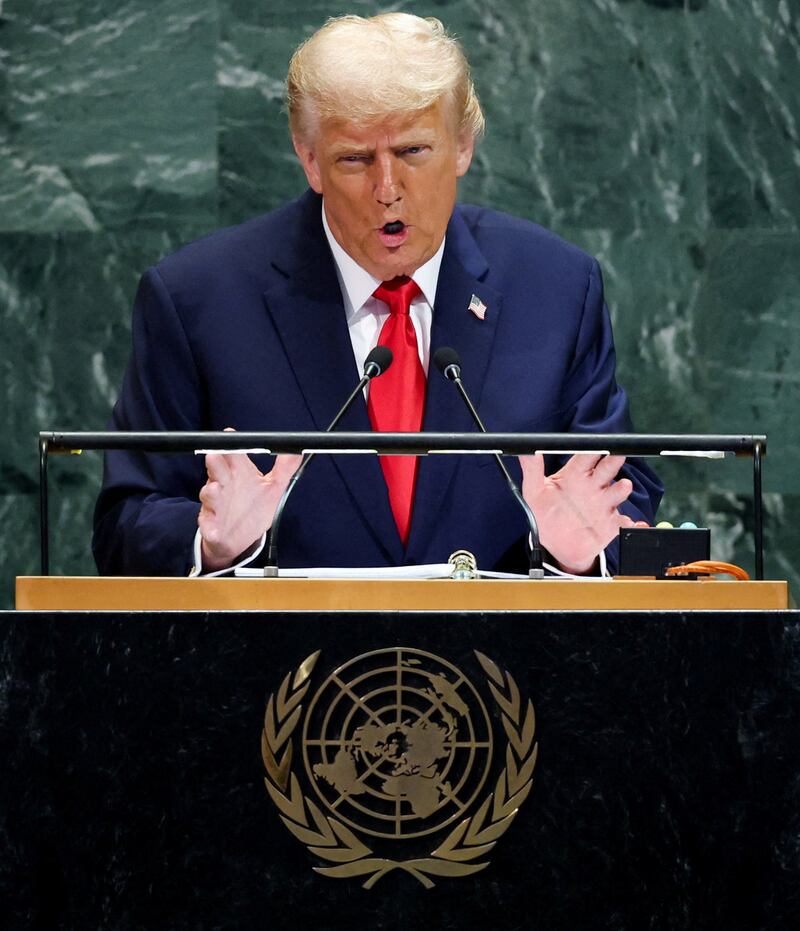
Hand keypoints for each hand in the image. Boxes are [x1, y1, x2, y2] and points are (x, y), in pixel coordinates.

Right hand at [198, 430, 301, 570]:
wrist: (239, 537)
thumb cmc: (253, 508)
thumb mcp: (273, 488)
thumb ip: (284, 469)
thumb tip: (298, 450)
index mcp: (239, 473)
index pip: (233, 454)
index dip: (231, 445)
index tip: (230, 434)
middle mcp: (223, 485)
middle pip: (217, 470)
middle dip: (215, 463)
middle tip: (214, 455)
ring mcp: (215, 504)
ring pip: (210, 495)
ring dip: (211, 492)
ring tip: (214, 488)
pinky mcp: (211, 525)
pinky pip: (209, 526)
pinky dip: (210, 527)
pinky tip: (213, 530)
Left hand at [519, 453, 637, 574]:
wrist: (556, 546)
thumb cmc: (546, 513)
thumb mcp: (534, 491)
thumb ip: (532, 470)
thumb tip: (526, 450)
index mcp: (576, 475)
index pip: (587, 456)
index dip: (593, 449)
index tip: (598, 444)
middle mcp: (593, 486)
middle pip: (607, 469)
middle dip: (613, 462)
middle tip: (616, 456)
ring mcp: (604, 504)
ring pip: (618, 492)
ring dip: (621, 488)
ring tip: (622, 487)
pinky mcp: (611, 524)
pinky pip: (626, 523)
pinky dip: (633, 524)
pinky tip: (635, 524)